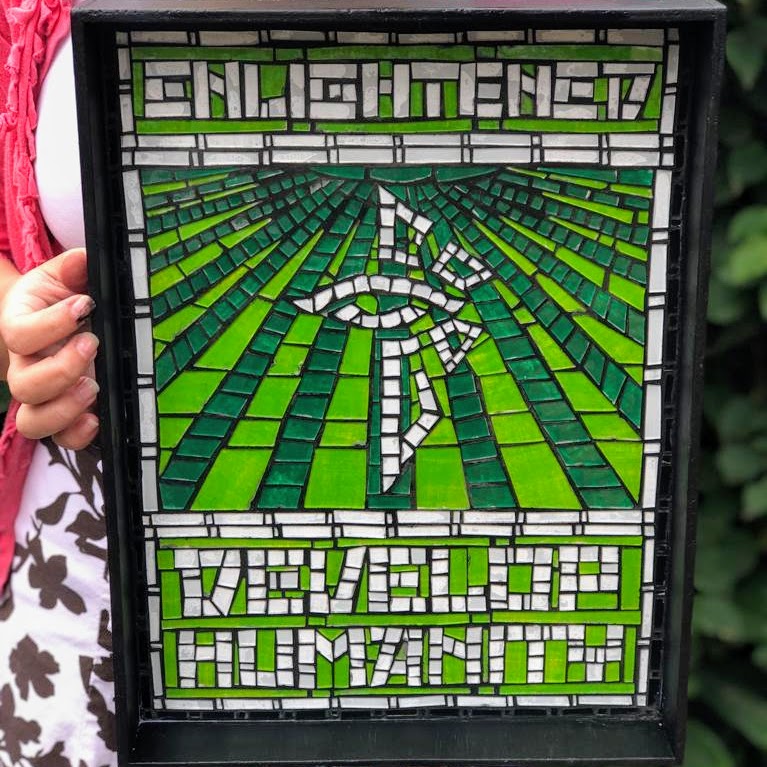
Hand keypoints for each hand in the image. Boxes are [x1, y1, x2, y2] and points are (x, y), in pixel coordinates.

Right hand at [0, 248, 99, 449]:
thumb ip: (73, 267)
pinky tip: (97, 419)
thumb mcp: (62, 278)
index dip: (50, 324)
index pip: (19, 333)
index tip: (83, 304)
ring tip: (94, 386)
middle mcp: (25, 367)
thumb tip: (85, 258)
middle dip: (61, 369)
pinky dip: (78, 436)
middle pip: (24, 385)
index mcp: (19, 329)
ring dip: (65, 409)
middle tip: (93, 345)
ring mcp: (43, 397)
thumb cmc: (56, 299)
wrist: (47, 322)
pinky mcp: (64, 415)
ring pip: (34, 421)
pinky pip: (61, 440)